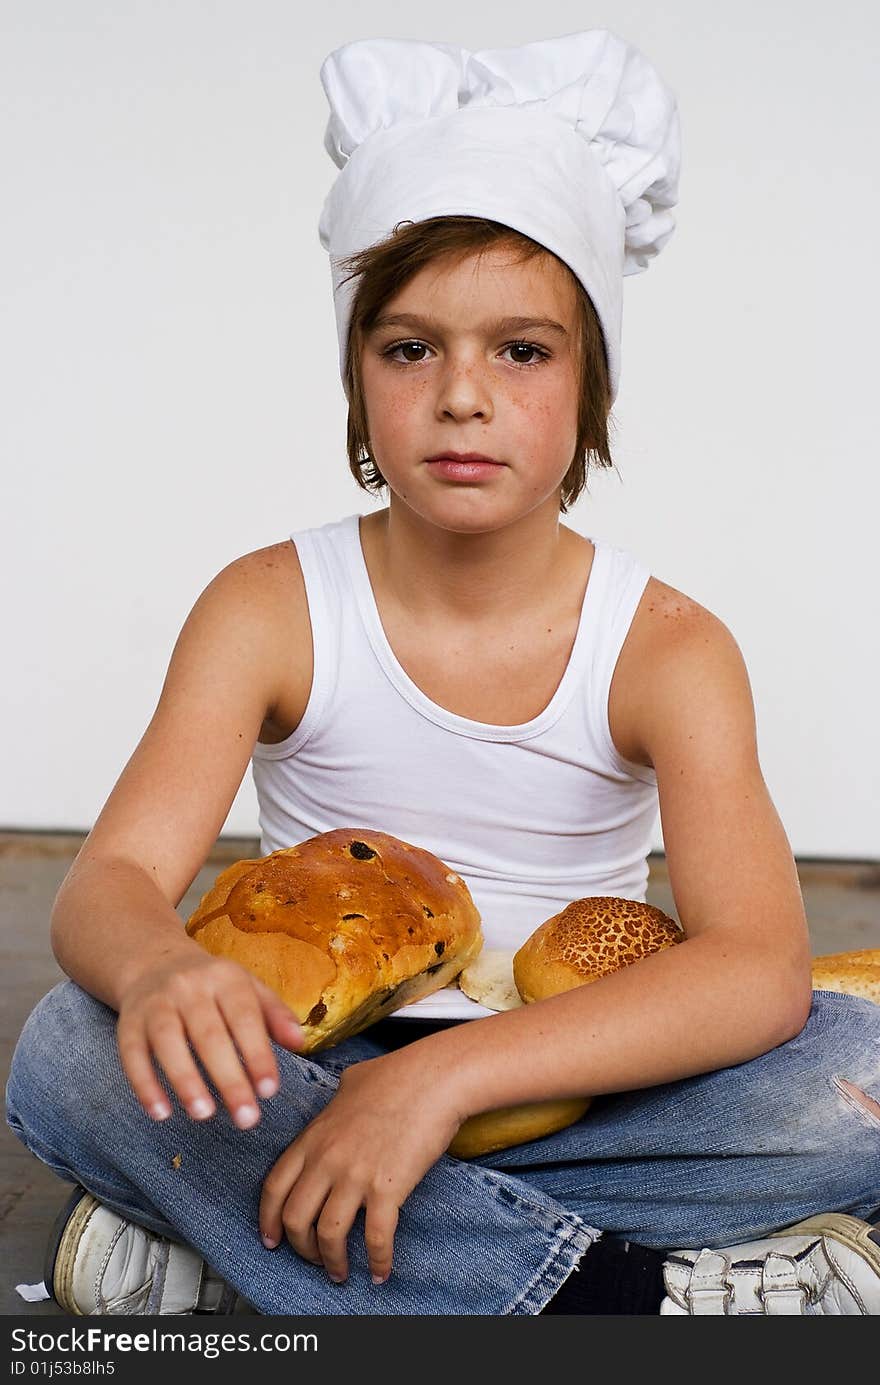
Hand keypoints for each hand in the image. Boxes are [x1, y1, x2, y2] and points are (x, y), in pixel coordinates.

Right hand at [116, 948, 304, 1127]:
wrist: (154, 962)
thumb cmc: (212, 985)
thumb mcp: (247, 988)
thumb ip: (274, 1014)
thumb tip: (300, 1042)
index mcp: (225, 977)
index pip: (244, 1017)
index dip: (257, 1054)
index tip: (269, 1091)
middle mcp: (188, 987)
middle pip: (209, 1035)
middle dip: (228, 1079)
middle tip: (246, 1118)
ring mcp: (155, 1003)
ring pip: (168, 1042)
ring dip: (185, 1081)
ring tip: (203, 1114)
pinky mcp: (128, 1022)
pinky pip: (131, 1054)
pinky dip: (144, 1085)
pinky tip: (160, 1113)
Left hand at [259, 1048, 464, 1284]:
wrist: (435, 1078)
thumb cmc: (398, 1074)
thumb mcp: (352, 1082)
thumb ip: (336, 1101)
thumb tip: (340, 1101)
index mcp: (314, 1136)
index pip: (275, 1186)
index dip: (268, 1219)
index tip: (272, 1238)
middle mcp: (328, 1159)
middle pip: (295, 1218)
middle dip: (300, 1248)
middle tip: (311, 1259)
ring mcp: (356, 1175)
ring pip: (328, 1235)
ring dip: (332, 1261)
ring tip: (340, 1272)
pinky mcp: (388, 1188)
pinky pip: (376, 1238)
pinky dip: (378, 1261)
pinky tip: (381, 1272)